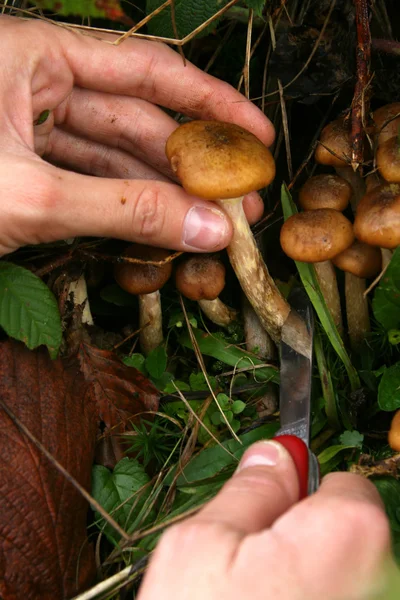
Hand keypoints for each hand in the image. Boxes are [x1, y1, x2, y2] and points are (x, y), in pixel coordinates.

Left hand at [0, 16, 273, 255]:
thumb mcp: (33, 196)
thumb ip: (125, 211)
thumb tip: (209, 227)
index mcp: (31, 55)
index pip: (146, 70)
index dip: (209, 102)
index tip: (256, 134)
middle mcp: (32, 82)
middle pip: (135, 119)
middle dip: (190, 162)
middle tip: (241, 201)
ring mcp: (25, 128)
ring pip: (111, 157)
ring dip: (160, 191)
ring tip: (209, 223)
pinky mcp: (19, 170)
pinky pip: (84, 182)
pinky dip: (120, 207)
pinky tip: (158, 227)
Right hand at [138, 441, 391, 599]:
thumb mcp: (202, 546)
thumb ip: (250, 489)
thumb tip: (274, 453)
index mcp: (352, 537)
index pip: (345, 485)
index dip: (301, 496)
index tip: (271, 520)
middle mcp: (385, 582)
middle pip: (347, 540)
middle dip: (302, 544)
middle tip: (252, 579)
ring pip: (340, 583)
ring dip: (304, 587)